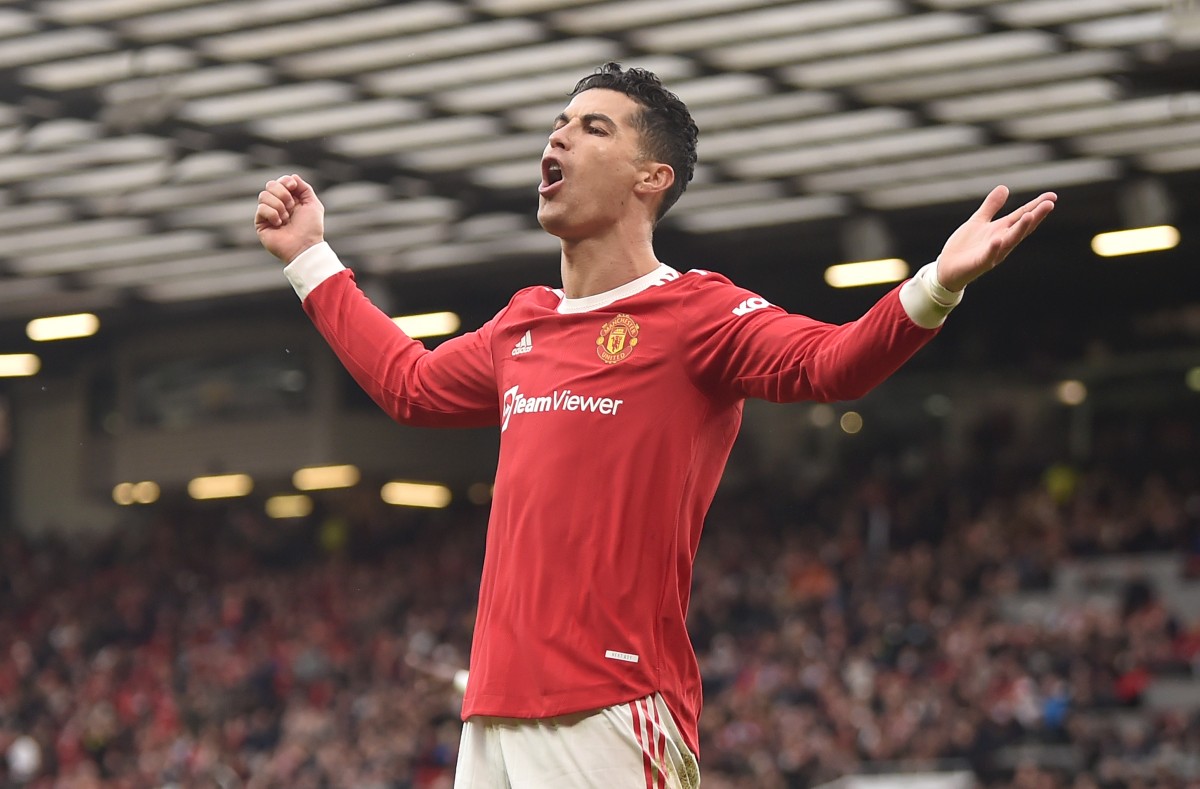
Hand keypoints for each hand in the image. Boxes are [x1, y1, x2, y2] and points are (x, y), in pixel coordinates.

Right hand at [254, 173, 324, 262]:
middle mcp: (278, 205)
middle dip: (282, 193)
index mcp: (290, 199)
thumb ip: (304, 188)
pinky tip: (279, 224)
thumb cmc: (311, 228)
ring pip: (264, 195)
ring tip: (286, 218)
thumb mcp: (313, 204)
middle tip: (292, 206)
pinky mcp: (260, 223)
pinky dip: (273, 214)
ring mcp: (268, 214)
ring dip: (279, 205)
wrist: (305, 246)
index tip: (293, 186)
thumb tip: (292, 176)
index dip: (285, 181)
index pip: (280, 181)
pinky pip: (261, 208)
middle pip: (270, 185)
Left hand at [936, 186, 1056, 291]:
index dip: (1036, 206)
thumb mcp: (978, 221)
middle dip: (1036, 216)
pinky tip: (998, 240)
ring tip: (1030, 216)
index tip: (1052, 197)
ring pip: (1010, 241)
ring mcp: (993, 253)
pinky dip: (994, 248)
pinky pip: (989, 255)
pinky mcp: (980, 263)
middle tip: (1049, 204)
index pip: (1022, 216)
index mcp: (1002, 230)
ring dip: (1020, 229)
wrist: (947, 267)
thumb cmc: (965, 246)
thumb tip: (1005, 187)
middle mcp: (1002, 241)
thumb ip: (991, 206)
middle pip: (1021, 227)